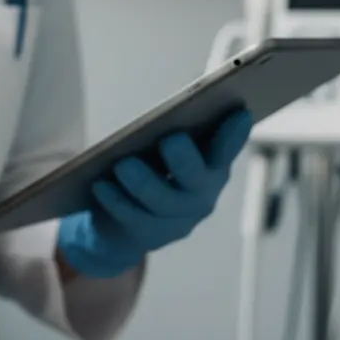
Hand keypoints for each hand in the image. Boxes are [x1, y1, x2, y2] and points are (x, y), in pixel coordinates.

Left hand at [56, 108, 253, 277]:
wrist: (125, 221)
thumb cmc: (149, 168)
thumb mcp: (161, 150)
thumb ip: (174, 131)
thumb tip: (170, 103)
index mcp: (211, 165)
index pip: (227, 148)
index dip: (234, 135)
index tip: (239, 112)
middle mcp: (201, 194)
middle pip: (197, 178)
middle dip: (186, 159)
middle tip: (171, 139)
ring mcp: (178, 219)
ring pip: (164, 202)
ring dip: (144, 182)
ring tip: (123, 164)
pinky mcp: (150, 235)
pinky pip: (134, 219)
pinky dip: (116, 200)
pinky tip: (100, 184)